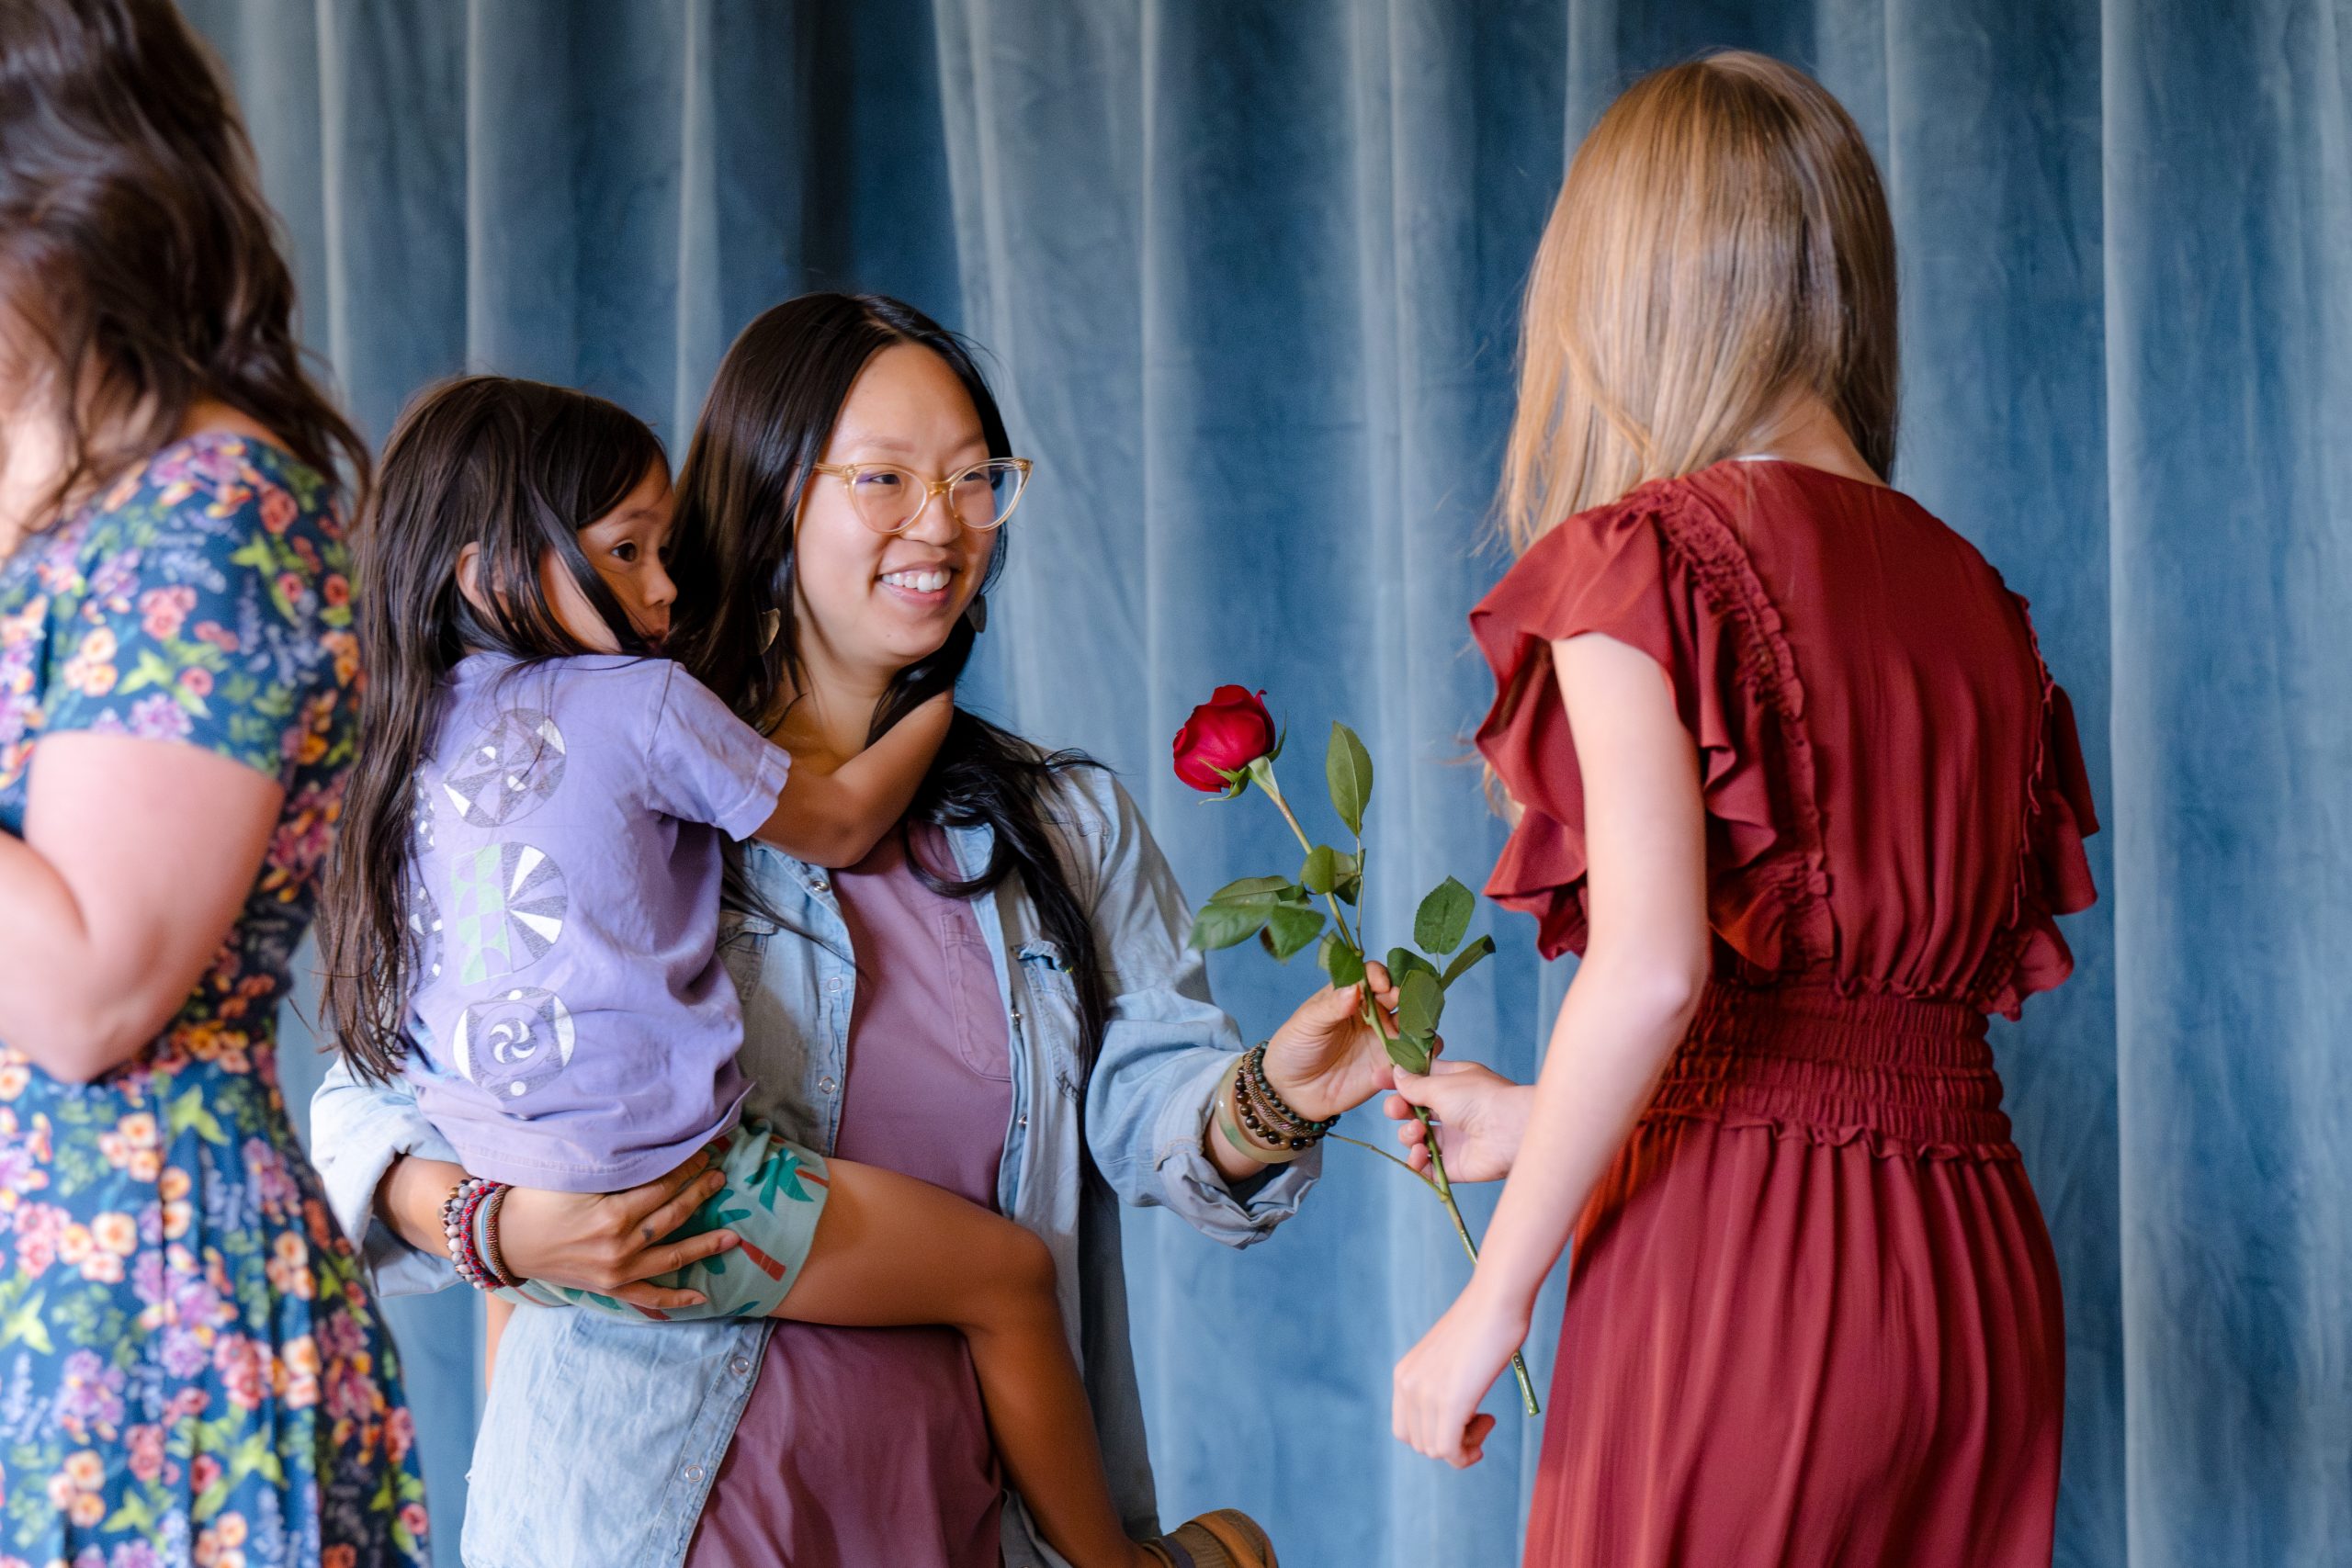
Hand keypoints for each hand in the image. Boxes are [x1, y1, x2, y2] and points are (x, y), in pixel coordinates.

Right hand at [496, 1149, 739, 1312]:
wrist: (502, 1239)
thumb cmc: (534, 1199)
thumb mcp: (573, 1175)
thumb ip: (612, 1166)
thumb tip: (650, 1146)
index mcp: (613, 1214)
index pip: (663, 1186)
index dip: (686, 1168)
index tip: (704, 1153)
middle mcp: (620, 1245)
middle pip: (672, 1215)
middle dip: (700, 1194)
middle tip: (720, 1178)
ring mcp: (616, 1271)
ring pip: (671, 1256)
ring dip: (704, 1245)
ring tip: (733, 1237)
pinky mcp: (609, 1287)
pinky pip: (648, 1296)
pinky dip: (675, 1298)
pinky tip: (701, 1297)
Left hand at [1261, 960, 1406, 1121]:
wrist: (1294, 1092)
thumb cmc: (1295, 1049)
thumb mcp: (1307, 1024)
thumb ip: (1331, 1006)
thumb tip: (1355, 987)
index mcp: (1350, 995)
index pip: (1372, 974)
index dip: (1380, 975)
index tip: (1381, 985)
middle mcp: (1373, 1012)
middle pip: (1400, 994)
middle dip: (1406, 994)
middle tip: (1403, 1003)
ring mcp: (1385, 1037)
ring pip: (1415, 1022)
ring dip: (1421, 1021)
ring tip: (1416, 1028)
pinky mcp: (1391, 1064)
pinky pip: (1416, 1054)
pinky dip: (1425, 1052)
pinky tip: (1418, 1054)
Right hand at [1385, 1059, 1531, 1181]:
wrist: (1510, 1131)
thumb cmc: (1480, 1098)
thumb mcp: (1441, 1083)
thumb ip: (1414, 1084)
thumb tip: (1396, 1073)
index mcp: (1452, 1083)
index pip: (1418, 1080)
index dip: (1397, 1080)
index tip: (1377, 1079)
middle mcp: (1451, 1110)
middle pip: (1412, 1110)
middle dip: (1397, 1109)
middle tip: (1396, 1109)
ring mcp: (1453, 1138)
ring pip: (1415, 1137)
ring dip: (1407, 1134)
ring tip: (1418, 1132)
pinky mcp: (1454, 1164)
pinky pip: (1426, 1165)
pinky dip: (1417, 1160)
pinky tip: (1420, 1153)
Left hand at [1393, 1282, 1530, 1466]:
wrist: (1496, 1300)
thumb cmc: (1483, 1324)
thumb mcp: (1448, 1359)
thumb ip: (1439, 1384)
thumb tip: (1452, 1420)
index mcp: (1403, 1374)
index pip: (1405, 1430)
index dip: (1434, 1436)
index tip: (1462, 1421)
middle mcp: (1407, 1385)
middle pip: (1420, 1444)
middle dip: (1452, 1442)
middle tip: (1480, 1418)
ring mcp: (1426, 1394)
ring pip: (1436, 1451)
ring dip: (1465, 1445)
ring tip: (1486, 1416)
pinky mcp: (1450, 1401)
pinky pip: (1451, 1451)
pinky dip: (1469, 1451)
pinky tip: (1489, 1420)